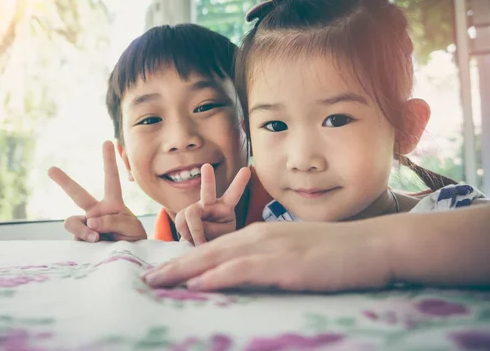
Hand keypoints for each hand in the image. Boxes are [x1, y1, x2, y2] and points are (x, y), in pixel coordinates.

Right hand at [48, 140, 146, 241]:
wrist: (128, 259)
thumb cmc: (133, 239)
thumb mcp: (131, 228)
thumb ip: (114, 222)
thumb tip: (91, 222)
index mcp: (112, 203)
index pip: (111, 179)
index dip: (109, 161)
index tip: (107, 141)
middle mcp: (96, 212)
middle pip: (77, 194)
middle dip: (64, 181)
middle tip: (51, 169)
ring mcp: (86, 226)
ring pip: (72, 222)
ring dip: (82, 230)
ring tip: (96, 238)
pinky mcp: (79, 241)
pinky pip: (76, 239)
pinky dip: (84, 243)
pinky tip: (95, 247)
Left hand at [142, 221, 391, 291]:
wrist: (373, 245)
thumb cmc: (335, 252)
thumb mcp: (294, 253)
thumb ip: (267, 263)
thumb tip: (244, 279)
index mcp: (259, 234)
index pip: (214, 247)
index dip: (185, 259)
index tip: (161, 272)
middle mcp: (259, 236)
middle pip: (207, 250)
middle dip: (173, 265)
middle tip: (146, 279)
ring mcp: (272, 248)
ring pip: (217, 258)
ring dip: (183, 270)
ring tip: (156, 282)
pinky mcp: (286, 264)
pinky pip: (243, 270)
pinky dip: (217, 276)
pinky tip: (197, 284)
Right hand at [174, 164, 250, 245]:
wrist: (202, 246)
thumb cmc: (217, 239)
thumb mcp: (222, 237)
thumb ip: (211, 230)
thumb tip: (195, 225)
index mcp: (226, 207)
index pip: (234, 194)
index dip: (239, 182)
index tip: (246, 169)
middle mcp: (210, 203)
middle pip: (208, 190)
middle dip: (208, 179)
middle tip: (207, 166)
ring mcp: (195, 208)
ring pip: (191, 214)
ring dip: (195, 231)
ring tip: (200, 243)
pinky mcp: (183, 215)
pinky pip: (181, 223)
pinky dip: (186, 234)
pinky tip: (191, 239)